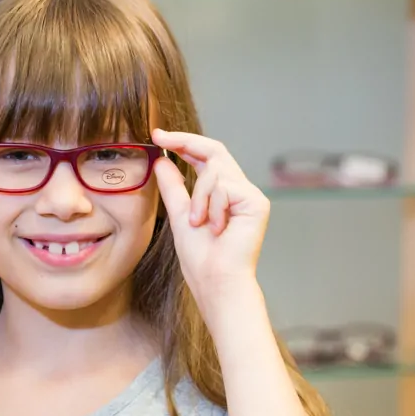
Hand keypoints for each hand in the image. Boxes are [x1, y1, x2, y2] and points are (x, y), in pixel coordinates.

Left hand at [151, 130, 269, 307]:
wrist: (215, 280)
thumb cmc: (200, 257)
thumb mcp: (179, 214)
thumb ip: (173, 187)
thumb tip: (161, 161)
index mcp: (221, 194)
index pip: (205, 157)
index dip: (183, 143)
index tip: (158, 135)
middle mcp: (239, 190)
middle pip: (215, 151)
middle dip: (185, 142)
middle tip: (160, 138)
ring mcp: (250, 195)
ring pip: (215, 171)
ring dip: (197, 197)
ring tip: (197, 223)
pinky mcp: (256, 202)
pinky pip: (224, 187)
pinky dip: (212, 207)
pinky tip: (216, 228)